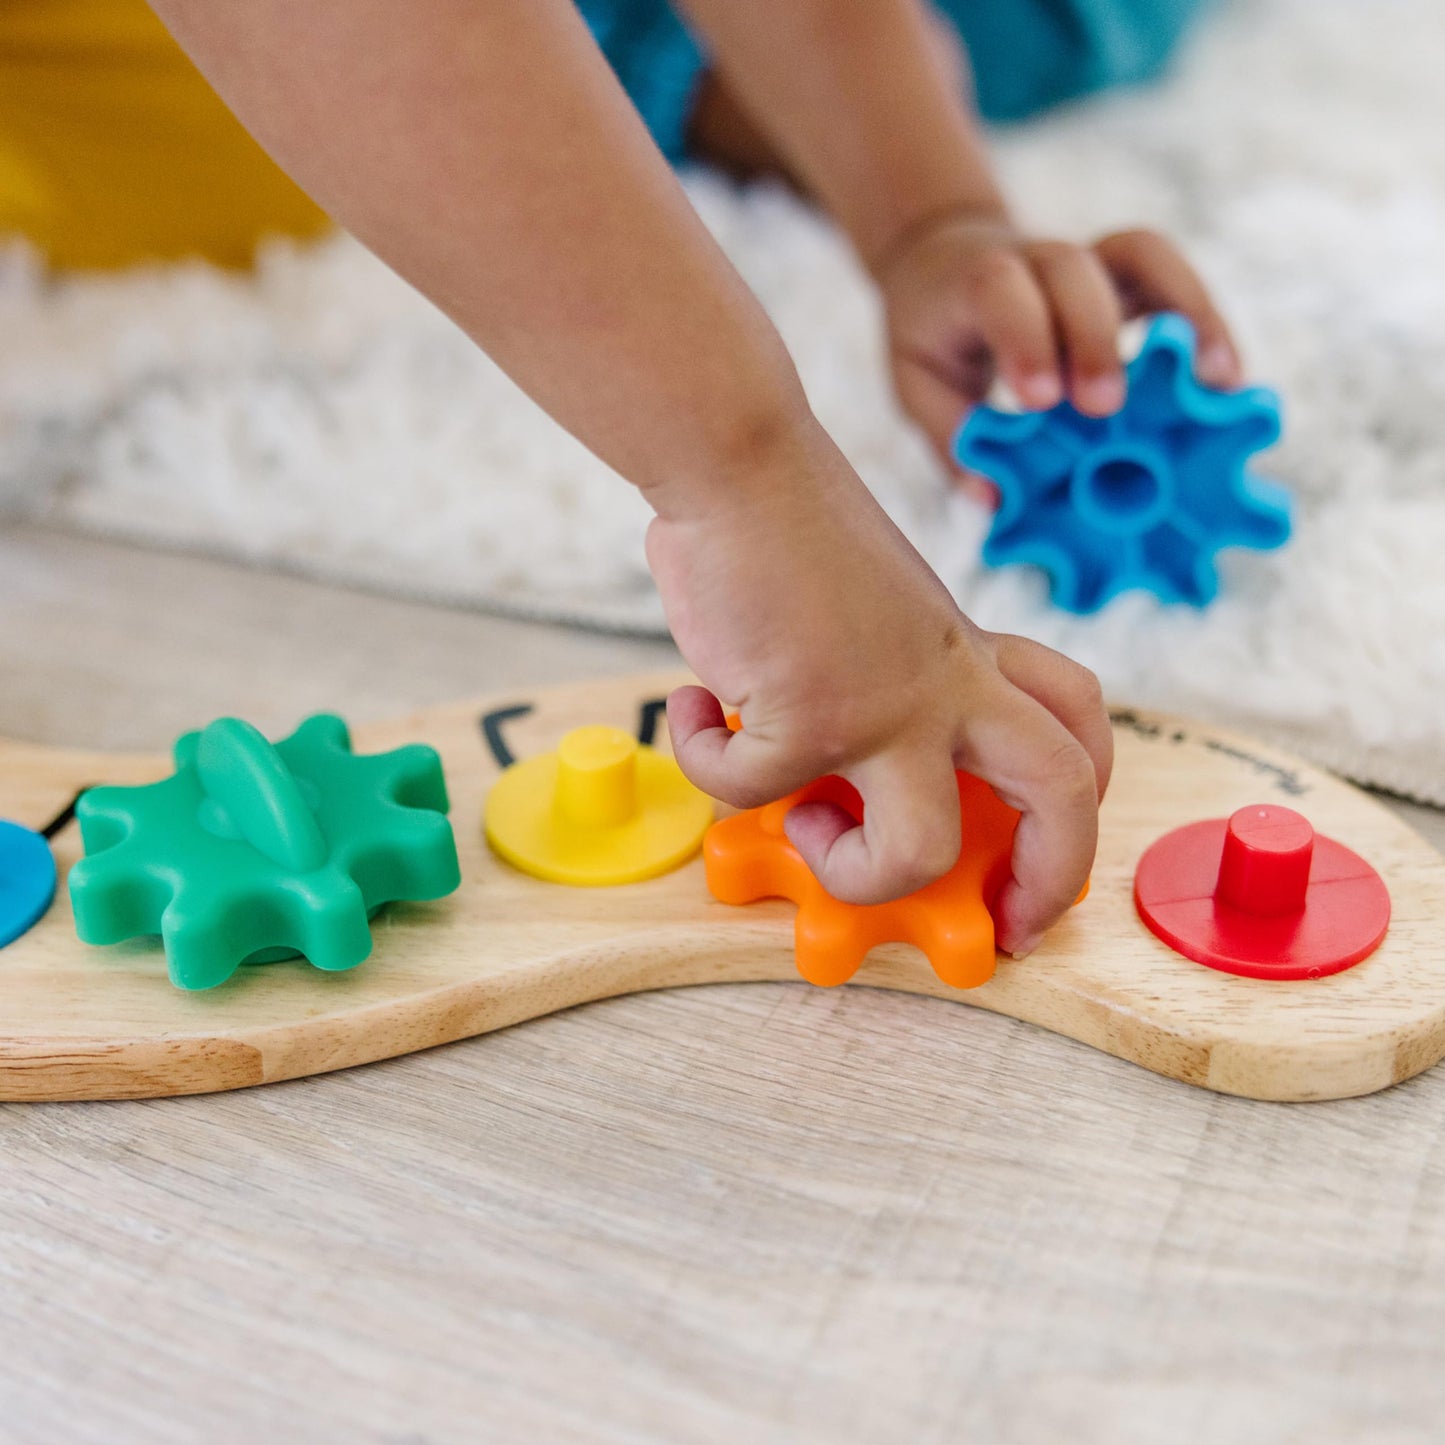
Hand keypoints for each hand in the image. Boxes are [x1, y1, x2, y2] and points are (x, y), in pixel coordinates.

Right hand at [648, 419, 1111, 954]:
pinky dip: (704, 762)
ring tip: (803, 824)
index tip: (1040, 858)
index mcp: (968, 653)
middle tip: (1006, 926)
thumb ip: (880, 675)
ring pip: (916, 851)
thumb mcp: (876, 608)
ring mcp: (883, 706)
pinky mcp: (804, 716)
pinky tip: (693, 709)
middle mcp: (946, 684)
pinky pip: (750, 791)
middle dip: (1050, 880)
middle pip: (1060, 792)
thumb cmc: (788, 525)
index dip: (1082, 802)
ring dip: (851, 871)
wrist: (741, 463)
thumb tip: (824, 753)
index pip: (1076, 721)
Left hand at [875, 213, 1241, 489]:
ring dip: (1186, 312)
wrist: (943, 258)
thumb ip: (951, 439)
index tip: (1040, 400)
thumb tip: (992, 503)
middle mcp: (1035, 257)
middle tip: (1105, 407)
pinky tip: (1226, 379)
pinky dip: (1205, 320)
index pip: (1000, 290)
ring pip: (1142, 253)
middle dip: (1094, 337)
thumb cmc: (935, 334)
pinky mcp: (1126, 271)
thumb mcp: (918, 384)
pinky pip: (1173, 277)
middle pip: (1073, 268)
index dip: (1024, 338)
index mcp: (974, 281)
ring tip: (1215, 384)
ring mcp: (1087, 257)